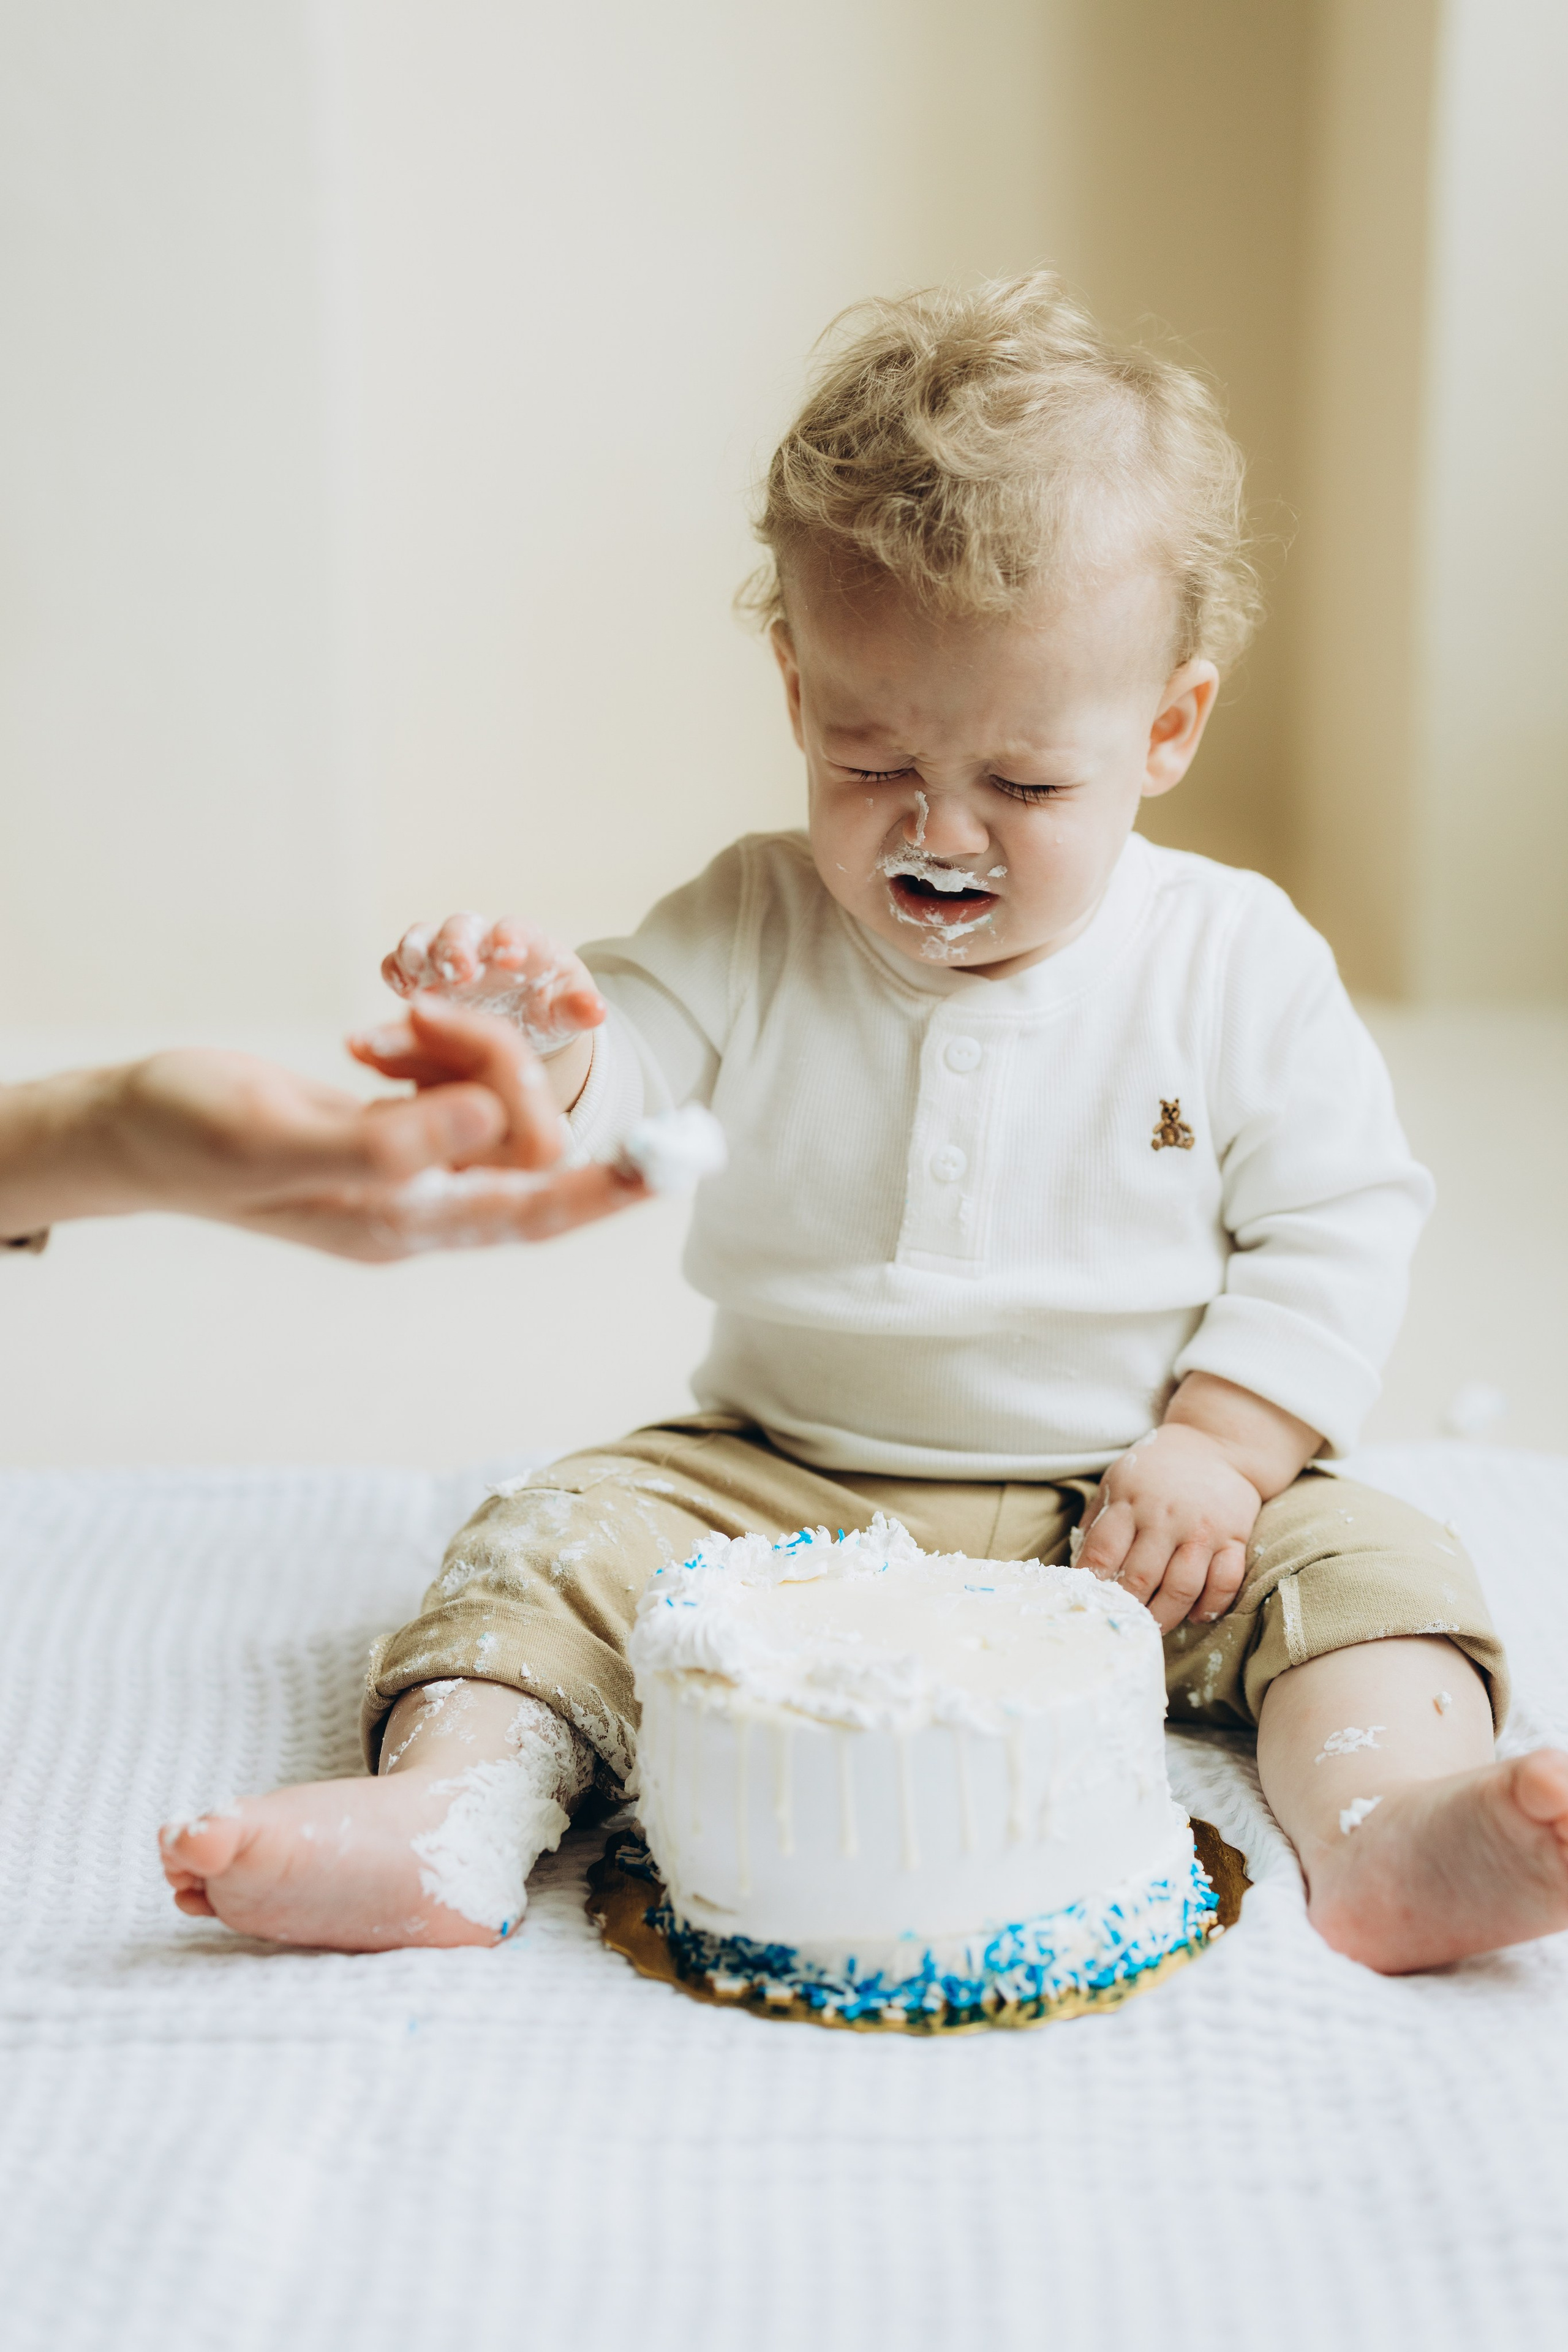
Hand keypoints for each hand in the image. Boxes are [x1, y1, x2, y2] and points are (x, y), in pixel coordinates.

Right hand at [0, 998, 646, 1261]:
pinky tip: (372, 1040)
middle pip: (523, 1137)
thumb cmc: (190, 1136)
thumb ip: (388, 1141)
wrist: (131, 1127)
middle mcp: (421, 1205)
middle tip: (416, 1017)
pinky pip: (457, 1085)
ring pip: (494, 1103)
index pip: (535, 1212)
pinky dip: (432, 1048)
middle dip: (494, 1062)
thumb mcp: (279, 1137)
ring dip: (459, 1048)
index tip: (669, 1160)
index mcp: (402, 1221)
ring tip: (378, 1033)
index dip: (607, 1188)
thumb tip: (499, 1123)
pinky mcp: (394, 1132)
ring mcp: (410, 1170)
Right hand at [382, 912, 604, 1057]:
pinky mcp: (420, 976)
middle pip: (462, 927)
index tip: (511, 955)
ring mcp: (445, 955)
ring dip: (418, 952)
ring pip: (425, 938)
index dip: (511, 938)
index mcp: (523, 942)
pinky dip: (395, 969)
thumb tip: (596, 1011)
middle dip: (458, 945)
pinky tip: (400, 988)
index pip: (516, 929)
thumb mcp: (566, 1013)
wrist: (516, 1025)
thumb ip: (578, 1009)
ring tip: (417, 975)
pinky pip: (399, 963)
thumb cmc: (546, 1009)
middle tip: (460, 972)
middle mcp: (480, 940)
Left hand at [1076, 1423, 1261, 1632]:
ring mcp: (1202, 1530)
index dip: (1092, 1583)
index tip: (1088, 1603)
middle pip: (1141, 1577)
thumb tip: (1078, 1569)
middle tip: (1120, 1624)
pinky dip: (1210, 1606)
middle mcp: (1165, 1517)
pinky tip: (1196, 1615)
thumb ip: (1098, 1521)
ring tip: (1152, 1628)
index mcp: (1129, 1501)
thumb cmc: (1157, 1470)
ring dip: (1165, 1616)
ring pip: (1182, 1587)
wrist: (1215, 1443)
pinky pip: (1225, 1582)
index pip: (1103, 1552)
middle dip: (1127, 1608)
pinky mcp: (1234, 1538)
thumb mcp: (1118, 1481)